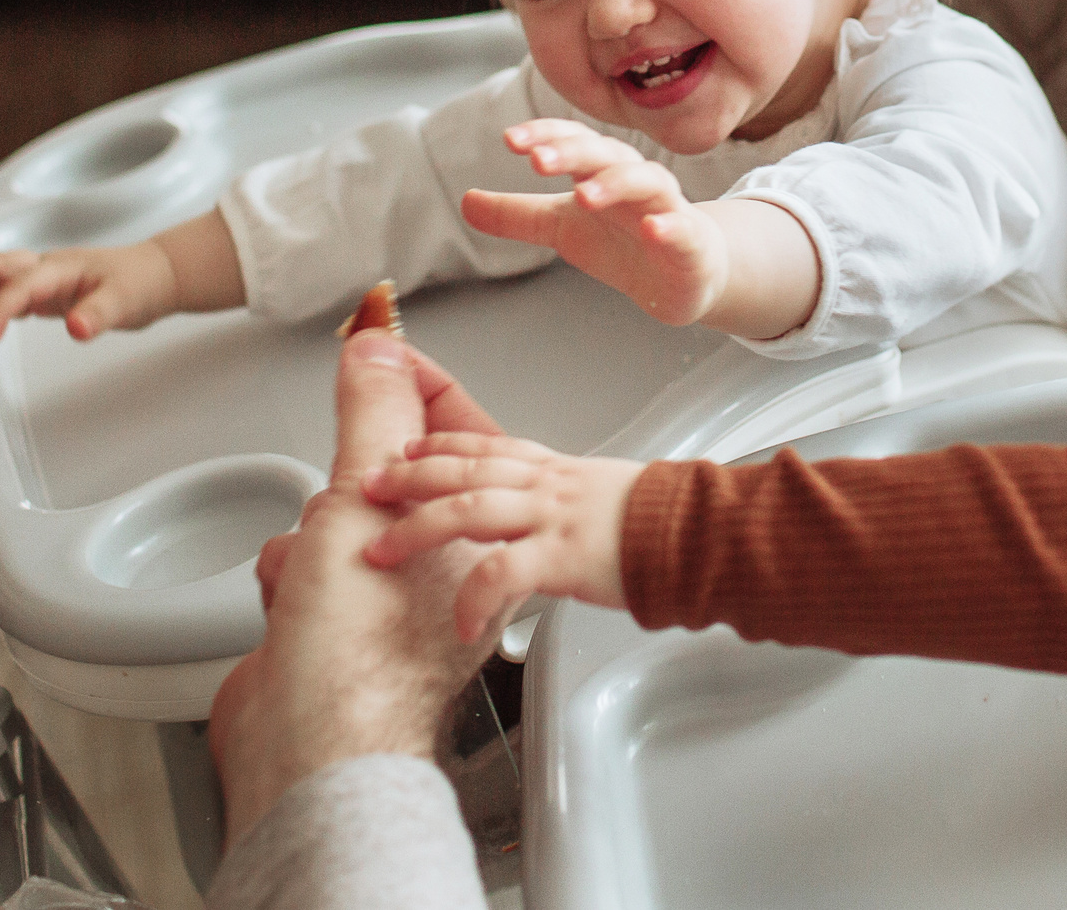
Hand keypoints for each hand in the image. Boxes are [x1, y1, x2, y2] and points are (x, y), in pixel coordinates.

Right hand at [0, 242, 174, 345]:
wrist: (156, 276)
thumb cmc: (141, 283)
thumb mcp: (125, 302)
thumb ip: (99, 315)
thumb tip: (77, 329)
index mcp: (61, 269)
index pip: (21, 288)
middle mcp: (46, 269)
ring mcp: (43, 279)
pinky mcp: (45, 292)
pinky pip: (6, 294)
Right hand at [207, 330, 496, 848]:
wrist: (304, 751)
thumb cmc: (358, 655)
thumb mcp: (367, 506)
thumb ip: (372, 421)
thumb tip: (379, 350)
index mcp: (474, 537)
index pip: (451, 436)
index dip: (410, 390)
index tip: (379, 347)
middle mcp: (441, 569)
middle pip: (382, 480)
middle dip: (345, 491)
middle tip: (341, 510)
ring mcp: (387, 604)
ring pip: (336, 526)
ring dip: (312, 541)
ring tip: (317, 576)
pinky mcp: (335, 631)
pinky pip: (306, 572)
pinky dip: (290, 580)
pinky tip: (293, 608)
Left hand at [364, 431, 641, 642]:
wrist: (699, 537)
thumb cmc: (660, 526)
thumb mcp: (605, 497)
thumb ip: (564, 504)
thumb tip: (540, 522)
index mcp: (556, 471)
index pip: (487, 445)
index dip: (440, 444)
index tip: (407, 448)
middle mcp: (546, 486)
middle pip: (464, 469)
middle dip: (409, 476)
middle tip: (368, 486)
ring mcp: (551, 518)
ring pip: (469, 509)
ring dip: (418, 529)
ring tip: (382, 551)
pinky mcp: (562, 557)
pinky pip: (502, 574)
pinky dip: (474, 598)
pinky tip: (461, 623)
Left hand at [461, 120, 728, 326]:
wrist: (685, 275)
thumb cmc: (625, 239)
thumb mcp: (562, 228)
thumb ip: (517, 216)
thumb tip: (465, 201)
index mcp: (602, 172)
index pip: (574, 140)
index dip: (547, 135)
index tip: (511, 141)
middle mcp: (636, 181)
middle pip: (608, 153)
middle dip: (574, 153)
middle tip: (538, 161)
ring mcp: (667, 209)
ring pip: (648, 182)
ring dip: (616, 183)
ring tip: (585, 195)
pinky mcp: (690, 244)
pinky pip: (683, 229)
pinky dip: (669, 226)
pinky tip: (653, 229)